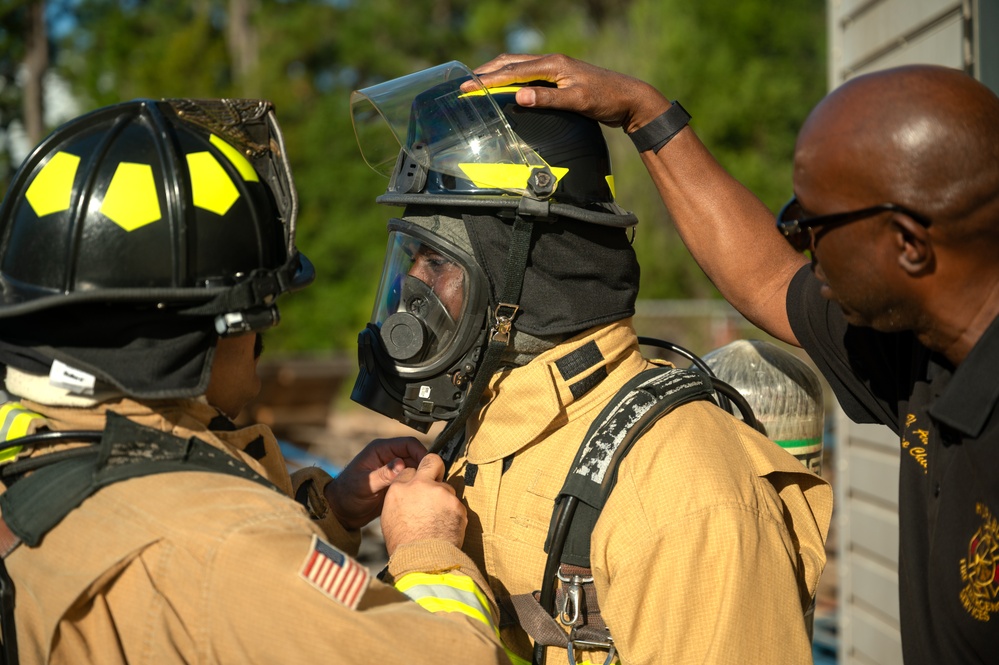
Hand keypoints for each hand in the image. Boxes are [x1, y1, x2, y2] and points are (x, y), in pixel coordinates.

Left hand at [324, 437, 426, 530]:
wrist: (341, 512)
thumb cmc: (346, 495)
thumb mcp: (364, 484)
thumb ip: (382, 475)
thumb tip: (400, 465)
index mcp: (381, 450)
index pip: (409, 444)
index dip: (421, 453)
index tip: (430, 466)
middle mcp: (389, 457)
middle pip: (416, 456)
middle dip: (425, 467)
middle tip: (432, 481)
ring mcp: (394, 470)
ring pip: (417, 469)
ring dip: (422, 477)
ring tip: (428, 489)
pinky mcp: (396, 483)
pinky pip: (412, 481)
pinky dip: (417, 486)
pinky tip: (420, 496)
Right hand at [380, 454, 466, 555]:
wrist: (423, 561)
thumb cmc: (403, 545)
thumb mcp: (390, 518)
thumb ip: (400, 499)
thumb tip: (409, 494)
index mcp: (399, 489)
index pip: (409, 471)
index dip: (415, 480)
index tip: (418, 488)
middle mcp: (420, 485)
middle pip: (432, 461)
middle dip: (435, 467)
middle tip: (437, 479)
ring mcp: (440, 492)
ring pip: (447, 488)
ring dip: (445, 500)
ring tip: (439, 522)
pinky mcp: (456, 504)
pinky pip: (456, 504)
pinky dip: (454, 514)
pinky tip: (447, 527)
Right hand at [465, 53, 670, 132]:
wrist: (628, 99)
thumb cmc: (605, 99)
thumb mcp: (576, 101)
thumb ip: (547, 99)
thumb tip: (519, 97)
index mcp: (552, 65)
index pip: (512, 72)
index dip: (487, 81)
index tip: (467, 88)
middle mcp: (551, 62)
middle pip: (510, 63)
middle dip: (486, 73)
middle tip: (465, 85)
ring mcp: (555, 69)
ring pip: (517, 66)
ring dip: (497, 73)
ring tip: (479, 83)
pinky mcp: (559, 78)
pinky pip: (527, 74)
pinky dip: (511, 79)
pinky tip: (506, 88)